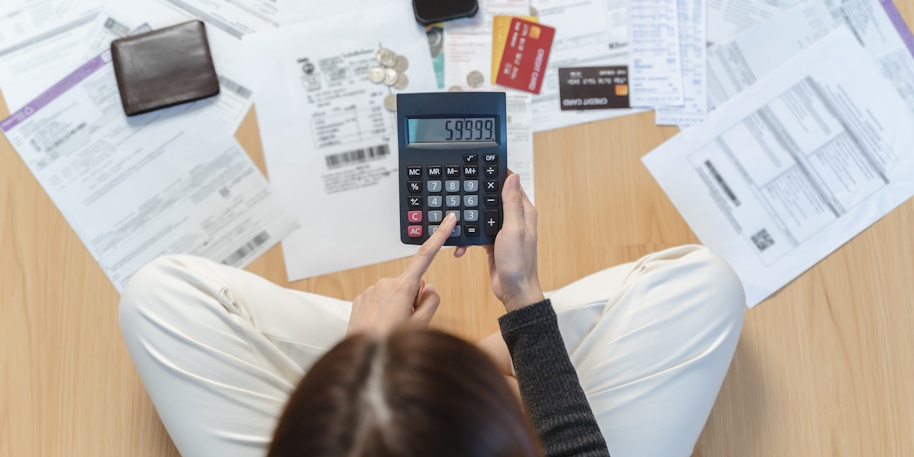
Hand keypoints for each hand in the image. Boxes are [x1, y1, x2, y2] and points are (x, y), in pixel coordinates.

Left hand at [346, 212, 457, 335]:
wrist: (362, 359)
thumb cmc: (392, 344)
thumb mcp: (422, 325)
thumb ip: (431, 301)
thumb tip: (428, 287)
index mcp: (403, 288)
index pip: (426, 256)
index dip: (440, 236)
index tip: (448, 220)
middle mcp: (385, 284)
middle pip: (411, 285)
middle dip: (413, 298)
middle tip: (408, 321)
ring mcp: (370, 291)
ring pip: (394, 294)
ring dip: (397, 306)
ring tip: (391, 328)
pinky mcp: (360, 299)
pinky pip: (379, 300)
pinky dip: (383, 311)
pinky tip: (380, 326)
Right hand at [456, 173, 543, 311]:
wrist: (514, 292)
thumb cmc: (518, 263)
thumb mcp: (513, 229)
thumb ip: (512, 203)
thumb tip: (513, 176)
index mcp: (523, 212)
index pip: (510, 185)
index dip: (497, 175)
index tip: (481, 166)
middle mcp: (514, 219)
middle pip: (493, 199)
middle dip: (478, 196)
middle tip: (462, 189)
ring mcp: (503, 231)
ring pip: (482, 216)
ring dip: (470, 219)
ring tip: (457, 219)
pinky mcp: (493, 242)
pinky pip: (477, 233)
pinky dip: (468, 238)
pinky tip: (460, 245)